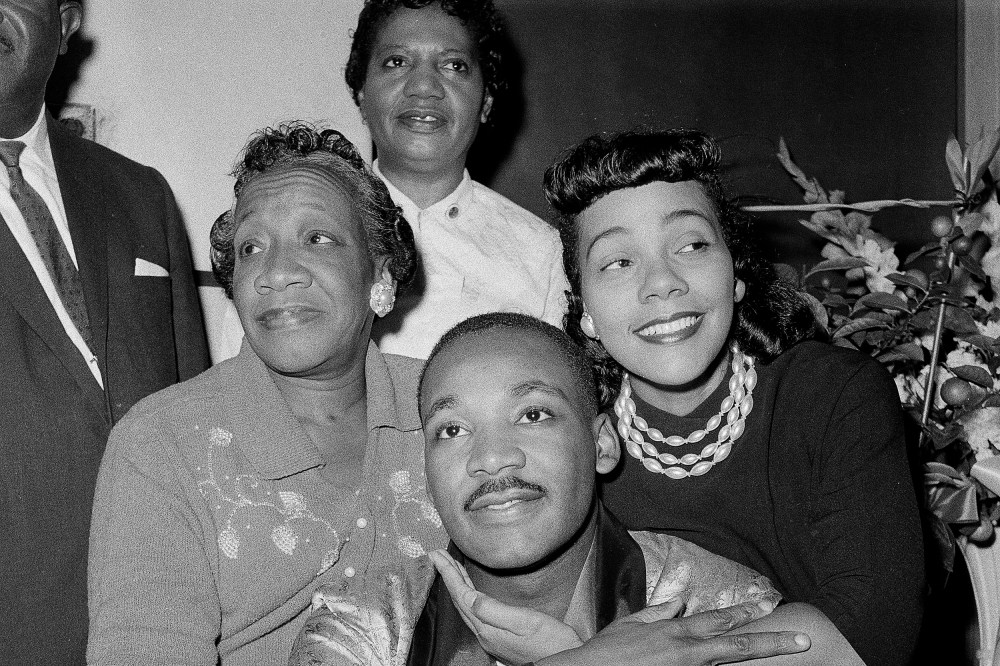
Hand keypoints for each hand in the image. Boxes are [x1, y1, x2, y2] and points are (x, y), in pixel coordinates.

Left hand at [428, 549, 583, 664]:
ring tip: (451, 567)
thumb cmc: (552, 643)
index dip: (448, 574)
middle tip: (438, 556)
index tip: (437, 556)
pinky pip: (476, 612)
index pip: (461, 596)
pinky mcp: (500, 638)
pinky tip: (471, 591)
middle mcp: (486, 634)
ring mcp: (492, 637)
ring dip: (458, 584)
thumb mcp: (525, 621)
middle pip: (460, 600)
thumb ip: (495, 610)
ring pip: (467, 606)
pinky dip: (469, 595)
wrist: (566, 663)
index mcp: (488, 628)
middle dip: (449, 576)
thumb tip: (470, 597)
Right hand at [537, 601, 810, 665]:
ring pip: (730, 665)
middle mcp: (688, 651)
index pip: (720, 619)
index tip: (769, 607)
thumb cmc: (607, 652)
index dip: (747, 613)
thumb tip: (677, 604)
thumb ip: (657, 613)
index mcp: (676, 631)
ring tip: (785, 652)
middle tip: (801, 641)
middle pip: (738, 645)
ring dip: (755, 658)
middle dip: (771, 641)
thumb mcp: (631, 624)